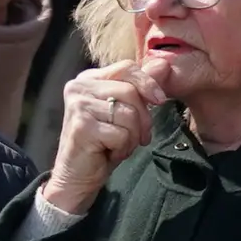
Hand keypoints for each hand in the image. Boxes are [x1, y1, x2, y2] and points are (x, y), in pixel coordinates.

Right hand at [48, 63, 154, 214]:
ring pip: (129, 114)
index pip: (126, 67)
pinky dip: (123, 148)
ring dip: (132, 136)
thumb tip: (164, 64)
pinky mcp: (81, 127)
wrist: (77, 176)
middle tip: (136, 136)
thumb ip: (140, 87)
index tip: (159, 101)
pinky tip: (109, 152)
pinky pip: (121, 133)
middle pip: (131, 91)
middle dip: (142, 118)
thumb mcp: (124, 111)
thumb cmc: (102, 143)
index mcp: (88, 79)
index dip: (148, 84)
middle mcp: (78, 88)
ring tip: (118, 145)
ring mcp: (77, 106)